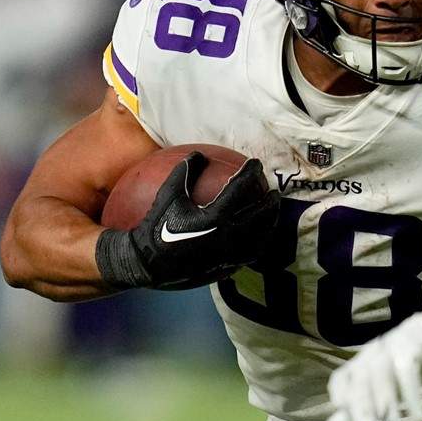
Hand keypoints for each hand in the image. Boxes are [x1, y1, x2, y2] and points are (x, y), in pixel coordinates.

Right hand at [96, 152, 280, 289]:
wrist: (148, 263)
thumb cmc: (157, 227)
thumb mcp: (168, 195)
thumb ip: (184, 172)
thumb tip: (198, 154)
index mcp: (213, 217)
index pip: (240, 189)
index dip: (250, 173)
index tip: (255, 163)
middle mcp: (226, 237)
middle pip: (260, 215)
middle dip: (270, 201)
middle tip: (273, 191)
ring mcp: (228, 254)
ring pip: (260, 237)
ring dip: (269, 222)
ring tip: (271, 212)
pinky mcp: (226, 267)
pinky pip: (250, 254)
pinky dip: (259, 242)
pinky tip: (259, 235)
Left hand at [322, 299, 421, 420]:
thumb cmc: (411, 361)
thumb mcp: (386, 387)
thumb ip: (358, 410)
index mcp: (364, 361)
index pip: (343, 376)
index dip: (340, 394)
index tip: (343, 411)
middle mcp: (375, 351)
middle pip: (361, 381)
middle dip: (363, 412)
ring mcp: (393, 345)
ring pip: (381, 373)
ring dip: (385, 402)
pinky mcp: (414, 343)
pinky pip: (409, 370)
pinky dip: (413, 396)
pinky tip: (419, 419)